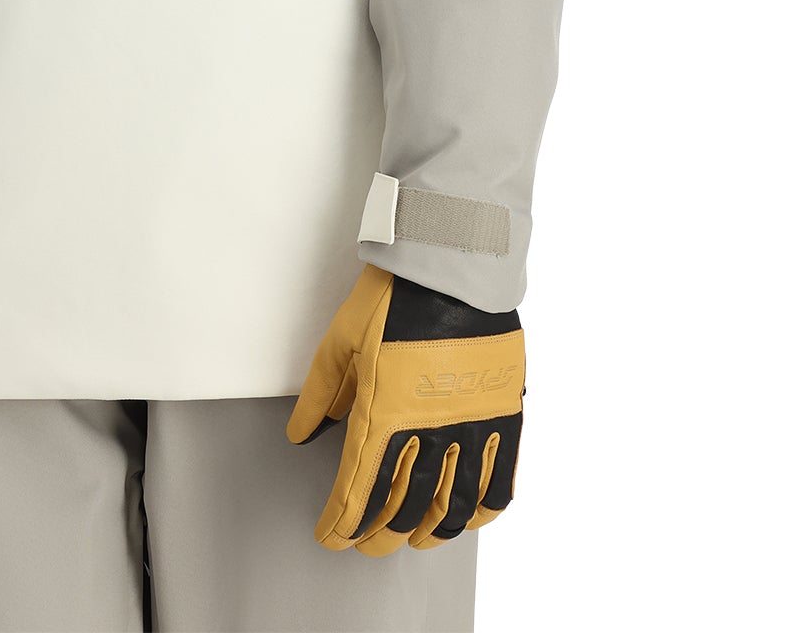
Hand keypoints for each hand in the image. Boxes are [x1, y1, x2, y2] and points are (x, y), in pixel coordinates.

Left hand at [286, 264, 524, 553]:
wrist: (450, 262)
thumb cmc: (392, 296)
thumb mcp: (340, 340)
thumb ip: (321, 392)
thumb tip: (302, 433)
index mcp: (384, 411)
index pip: (359, 489)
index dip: (342, 522)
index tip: (330, 536)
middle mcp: (429, 427)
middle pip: (404, 506)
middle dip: (379, 534)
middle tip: (366, 542)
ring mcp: (471, 423)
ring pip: (452, 504)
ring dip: (430, 532)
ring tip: (414, 539)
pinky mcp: (502, 413)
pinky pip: (499, 479)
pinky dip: (484, 510)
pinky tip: (470, 518)